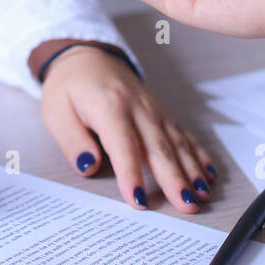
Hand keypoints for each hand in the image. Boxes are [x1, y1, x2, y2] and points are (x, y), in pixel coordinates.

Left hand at [38, 45, 216, 211]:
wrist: (88, 58)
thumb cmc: (69, 88)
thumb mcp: (56, 112)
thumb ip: (72, 140)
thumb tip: (88, 166)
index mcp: (108, 106)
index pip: (123, 145)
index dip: (132, 174)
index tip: (139, 201)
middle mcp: (137, 108)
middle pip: (159, 147)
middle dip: (174, 179)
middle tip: (186, 206)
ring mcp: (154, 110)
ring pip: (177, 143)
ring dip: (192, 170)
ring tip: (202, 195)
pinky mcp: (162, 114)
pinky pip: (184, 135)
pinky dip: (198, 155)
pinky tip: (208, 175)